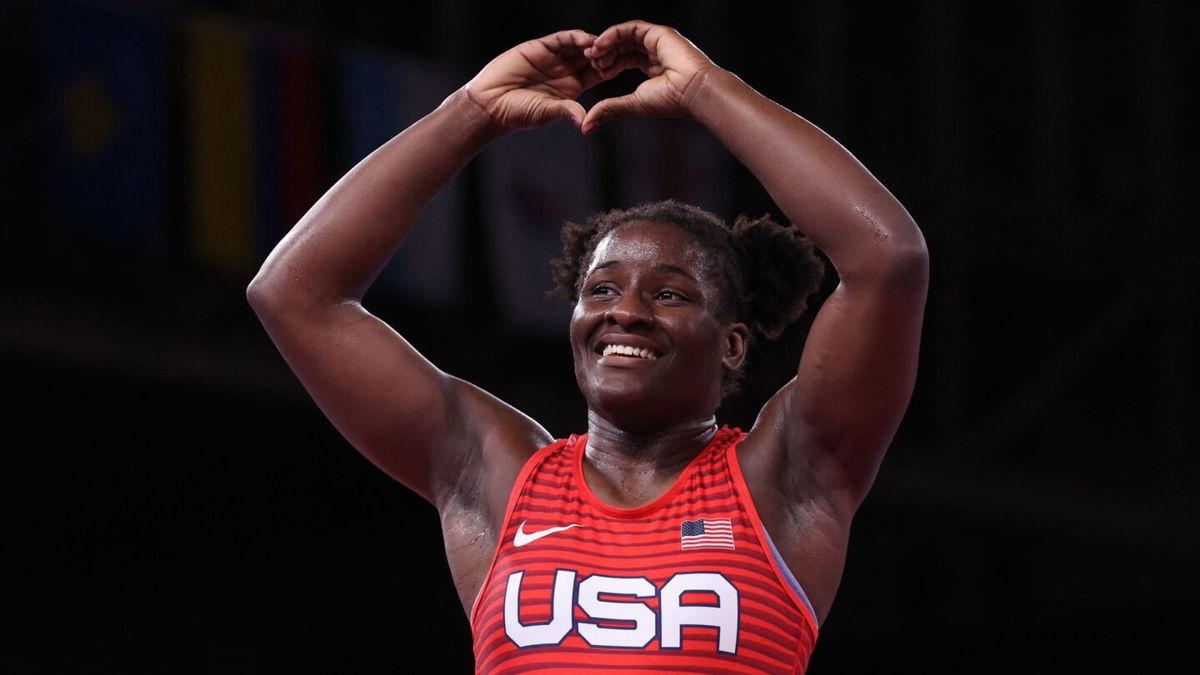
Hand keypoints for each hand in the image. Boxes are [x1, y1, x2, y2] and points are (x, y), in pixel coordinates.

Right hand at [465, 29, 602, 132]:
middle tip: (614, 53)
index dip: (608, 69)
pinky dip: (574, 37)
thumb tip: (585, 121)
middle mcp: (565, 71)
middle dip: (603, 54)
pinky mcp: (540, 47)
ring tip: (601, 47)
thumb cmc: (518, 113)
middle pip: (591, 57)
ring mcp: (553, 58)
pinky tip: (585, 40)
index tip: (619, 68)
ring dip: (591, 45)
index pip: (596, 75)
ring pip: (578, 46)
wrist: (491, 102)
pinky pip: (561, 39)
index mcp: (572, 88)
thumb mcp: (547, 112)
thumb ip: (566, 111)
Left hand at [581, 20, 717, 133]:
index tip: (596, 72)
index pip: (625, 59)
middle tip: (590, 60)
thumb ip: (610, 109)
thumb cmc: (670, 101)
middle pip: (623, 46)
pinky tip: (601, 45)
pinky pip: (630, 29)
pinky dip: (613, 35)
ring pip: (625, 36)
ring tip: (594, 54)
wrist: (694, 92)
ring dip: (607, 44)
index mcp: (653, 67)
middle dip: (605, 53)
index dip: (608, 64)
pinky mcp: (658, 33)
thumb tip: (587, 126)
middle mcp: (656, 52)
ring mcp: (658, 41)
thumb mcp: (633, 104)